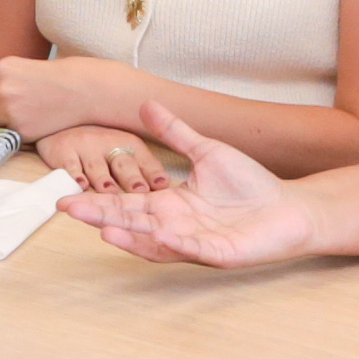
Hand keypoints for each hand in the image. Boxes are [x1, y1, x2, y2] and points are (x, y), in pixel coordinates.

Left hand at [0, 51, 145, 146]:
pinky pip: (0, 134)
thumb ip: (2, 77)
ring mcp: (9, 110)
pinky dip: (7, 132)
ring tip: (10, 119)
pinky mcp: (19, 129)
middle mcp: (1, 87)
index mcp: (2, 67)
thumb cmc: (56, 79)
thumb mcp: (23, 66)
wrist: (82, 92)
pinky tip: (21, 126)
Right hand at [39, 121, 174, 193]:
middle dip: (131, 178)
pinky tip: (80, 185)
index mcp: (130, 144)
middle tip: (140, 190)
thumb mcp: (125, 149)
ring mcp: (86, 148)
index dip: (153, 173)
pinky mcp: (63, 153)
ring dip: (104, 180)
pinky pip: (69, 166)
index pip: (145, 161)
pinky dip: (74, 175)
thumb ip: (145, 167)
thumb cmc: (99, 146)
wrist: (63, 121)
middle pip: (123, 164)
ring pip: (97, 168)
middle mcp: (110, 144)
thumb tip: (163, 186)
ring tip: (109, 190)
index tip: (162, 184)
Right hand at [56, 104, 318, 268]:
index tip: (69, 193)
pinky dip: (176, 243)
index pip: (128, 203)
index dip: (100, 199)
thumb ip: (175, 132)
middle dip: (101, 217)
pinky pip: (194, 249)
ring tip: (102, 229)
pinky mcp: (220, 254)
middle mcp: (177, 228)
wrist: (290, 206)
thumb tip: (147, 104)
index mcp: (171, 206)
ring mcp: (197, 244)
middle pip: (132, 223)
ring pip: (156, 242)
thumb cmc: (251, 185)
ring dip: (130, 237)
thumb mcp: (207, 151)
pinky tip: (160, 233)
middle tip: (69, 209)